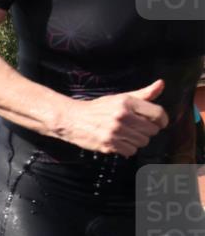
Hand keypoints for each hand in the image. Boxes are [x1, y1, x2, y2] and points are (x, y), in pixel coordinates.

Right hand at [53, 80, 167, 156]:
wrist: (72, 119)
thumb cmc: (98, 109)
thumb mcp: (120, 98)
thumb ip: (143, 94)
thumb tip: (161, 84)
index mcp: (127, 103)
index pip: (157, 114)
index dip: (162, 120)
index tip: (159, 123)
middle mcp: (122, 116)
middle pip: (152, 130)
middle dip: (146, 131)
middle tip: (137, 129)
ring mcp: (115, 131)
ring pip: (142, 142)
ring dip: (137, 141)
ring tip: (126, 135)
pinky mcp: (108, 144)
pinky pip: (130, 151)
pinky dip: (127, 149)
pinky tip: (120, 142)